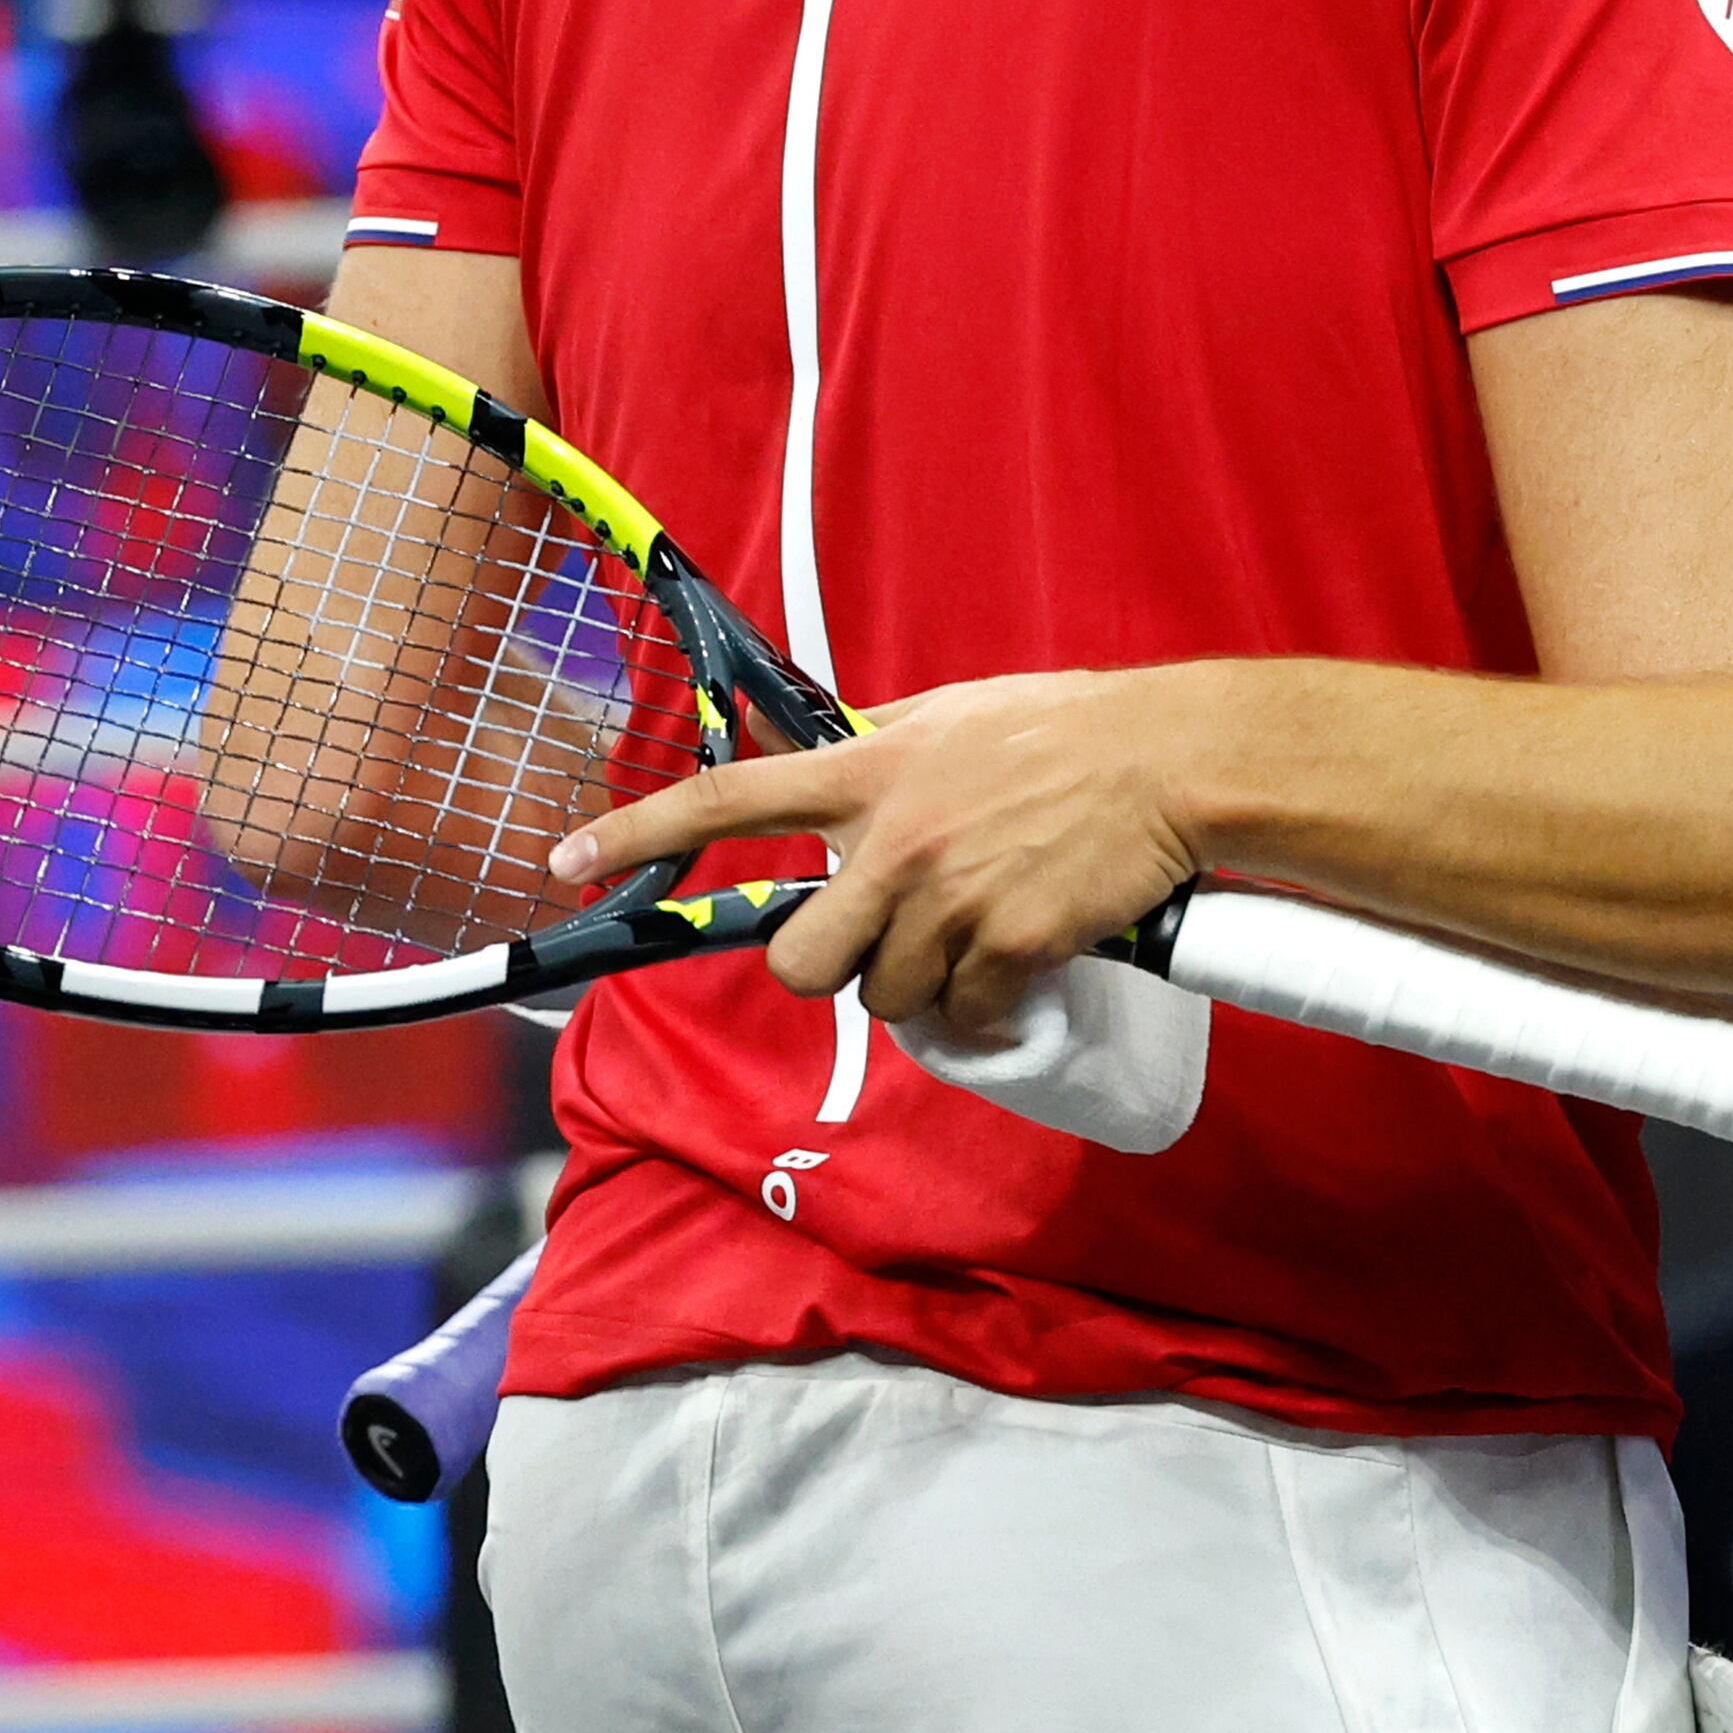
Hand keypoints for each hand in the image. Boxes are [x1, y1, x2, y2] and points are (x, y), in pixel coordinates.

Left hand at [549, 669, 1198, 1035]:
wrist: (1167, 761)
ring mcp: (947, 896)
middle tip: (887, 941)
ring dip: (922, 988)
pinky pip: (963, 1018)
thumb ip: (878, 743)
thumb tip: (827, 749)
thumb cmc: (1066, 728)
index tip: (564, 863)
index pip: (726, 797)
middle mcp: (892, 838)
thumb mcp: (952, 714)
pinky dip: (986, 1011)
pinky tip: (1018, 973)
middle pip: (801, 958)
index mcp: (869, 770)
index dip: (636, 833)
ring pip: (884, 997)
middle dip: (834, 966)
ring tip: (975, 943)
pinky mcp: (1006, 943)